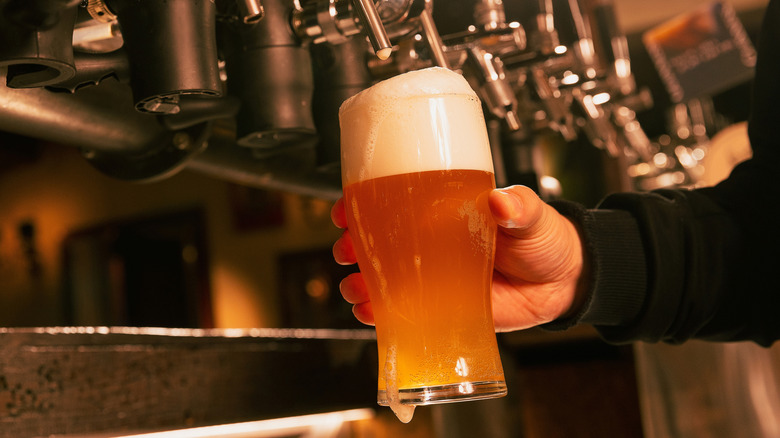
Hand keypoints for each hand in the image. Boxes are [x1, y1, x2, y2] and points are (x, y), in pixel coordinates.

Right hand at [331, 185, 586, 330]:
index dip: (364, 202)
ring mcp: (435, 276)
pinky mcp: (443, 307)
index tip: (346, 206)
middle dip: (353, 245)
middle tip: (346, 248)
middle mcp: (432, 243)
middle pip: (379, 242)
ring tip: (356, 285)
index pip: (395, 200)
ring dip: (362, 281)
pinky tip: (372, 312)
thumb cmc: (544, 238)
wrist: (563, 282)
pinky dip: (382, 314)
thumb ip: (519, 206)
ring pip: (385, 277)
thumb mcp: (532, 213)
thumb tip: (502, 200)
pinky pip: (404, 311)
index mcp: (445, 210)